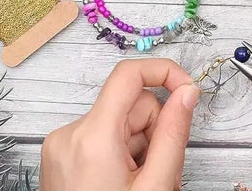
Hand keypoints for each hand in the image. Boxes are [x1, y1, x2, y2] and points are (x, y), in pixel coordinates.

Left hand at [40, 58, 199, 190]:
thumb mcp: (156, 186)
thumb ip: (174, 133)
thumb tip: (187, 92)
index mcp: (92, 137)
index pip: (129, 74)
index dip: (164, 72)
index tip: (188, 90)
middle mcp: (70, 134)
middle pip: (130, 103)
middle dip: (154, 128)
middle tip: (158, 168)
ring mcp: (62, 144)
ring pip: (121, 120)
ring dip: (140, 144)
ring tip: (141, 182)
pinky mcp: (62, 154)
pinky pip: (106, 134)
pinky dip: (123, 151)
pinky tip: (125, 181)